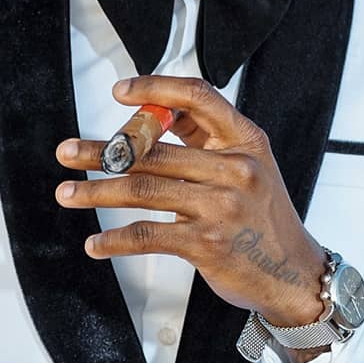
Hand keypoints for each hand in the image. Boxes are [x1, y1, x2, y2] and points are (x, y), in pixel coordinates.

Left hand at [54, 75, 328, 330]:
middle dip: (101, 152)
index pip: (197, 97)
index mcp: (246, 140)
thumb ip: (207, 140)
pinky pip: (148, 235)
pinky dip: (115, 240)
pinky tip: (95, 242)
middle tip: (67, 152)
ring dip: (96, 192)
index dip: (155, 88)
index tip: (120, 91)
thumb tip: (155, 111)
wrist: (296, 274)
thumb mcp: (251, 166)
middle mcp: (236, 168)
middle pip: (154, 150)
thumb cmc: (265, 219)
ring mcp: (222, 207)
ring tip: (67, 193)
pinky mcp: (207, 244)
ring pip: (142, 190)